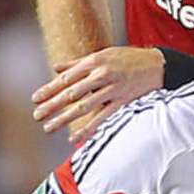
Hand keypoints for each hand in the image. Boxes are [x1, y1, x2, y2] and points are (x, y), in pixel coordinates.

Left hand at [32, 47, 165, 143]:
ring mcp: (113, 89)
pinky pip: (102, 118)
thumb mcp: (103, 55)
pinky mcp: (123, 102)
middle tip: (37, 115)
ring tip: (48, 127)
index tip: (35, 99)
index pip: (67, 78)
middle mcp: (102, 75)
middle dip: (52, 105)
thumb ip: (78, 63)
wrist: (157, 65)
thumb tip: (56, 68)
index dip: (50, 89)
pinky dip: (88, 129)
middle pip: (72, 93)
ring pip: (84, 107)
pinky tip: (74, 138)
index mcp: (94, 62)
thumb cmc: (128, 59)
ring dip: (64, 118)